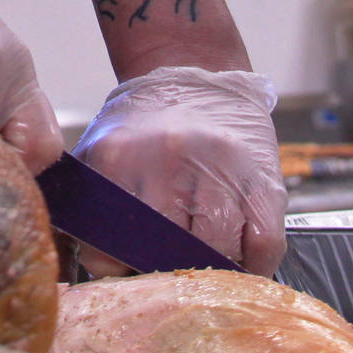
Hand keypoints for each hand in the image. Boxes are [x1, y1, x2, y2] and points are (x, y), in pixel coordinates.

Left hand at [73, 65, 286, 274]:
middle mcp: (168, 160)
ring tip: (204, 259)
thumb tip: (91, 264)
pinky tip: (237, 254)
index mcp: (118, 157)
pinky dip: (251, 264)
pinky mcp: (265, 182)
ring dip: (211, 269)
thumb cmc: (145, 128)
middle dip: (166, 273)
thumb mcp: (101, 153)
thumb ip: (88, 205)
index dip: (120, 272)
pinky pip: (262, 247)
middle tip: (169, 271)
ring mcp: (220, 170)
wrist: (195, 78)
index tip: (128, 273)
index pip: (110, 249)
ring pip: (217, 254)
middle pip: (165, 255)